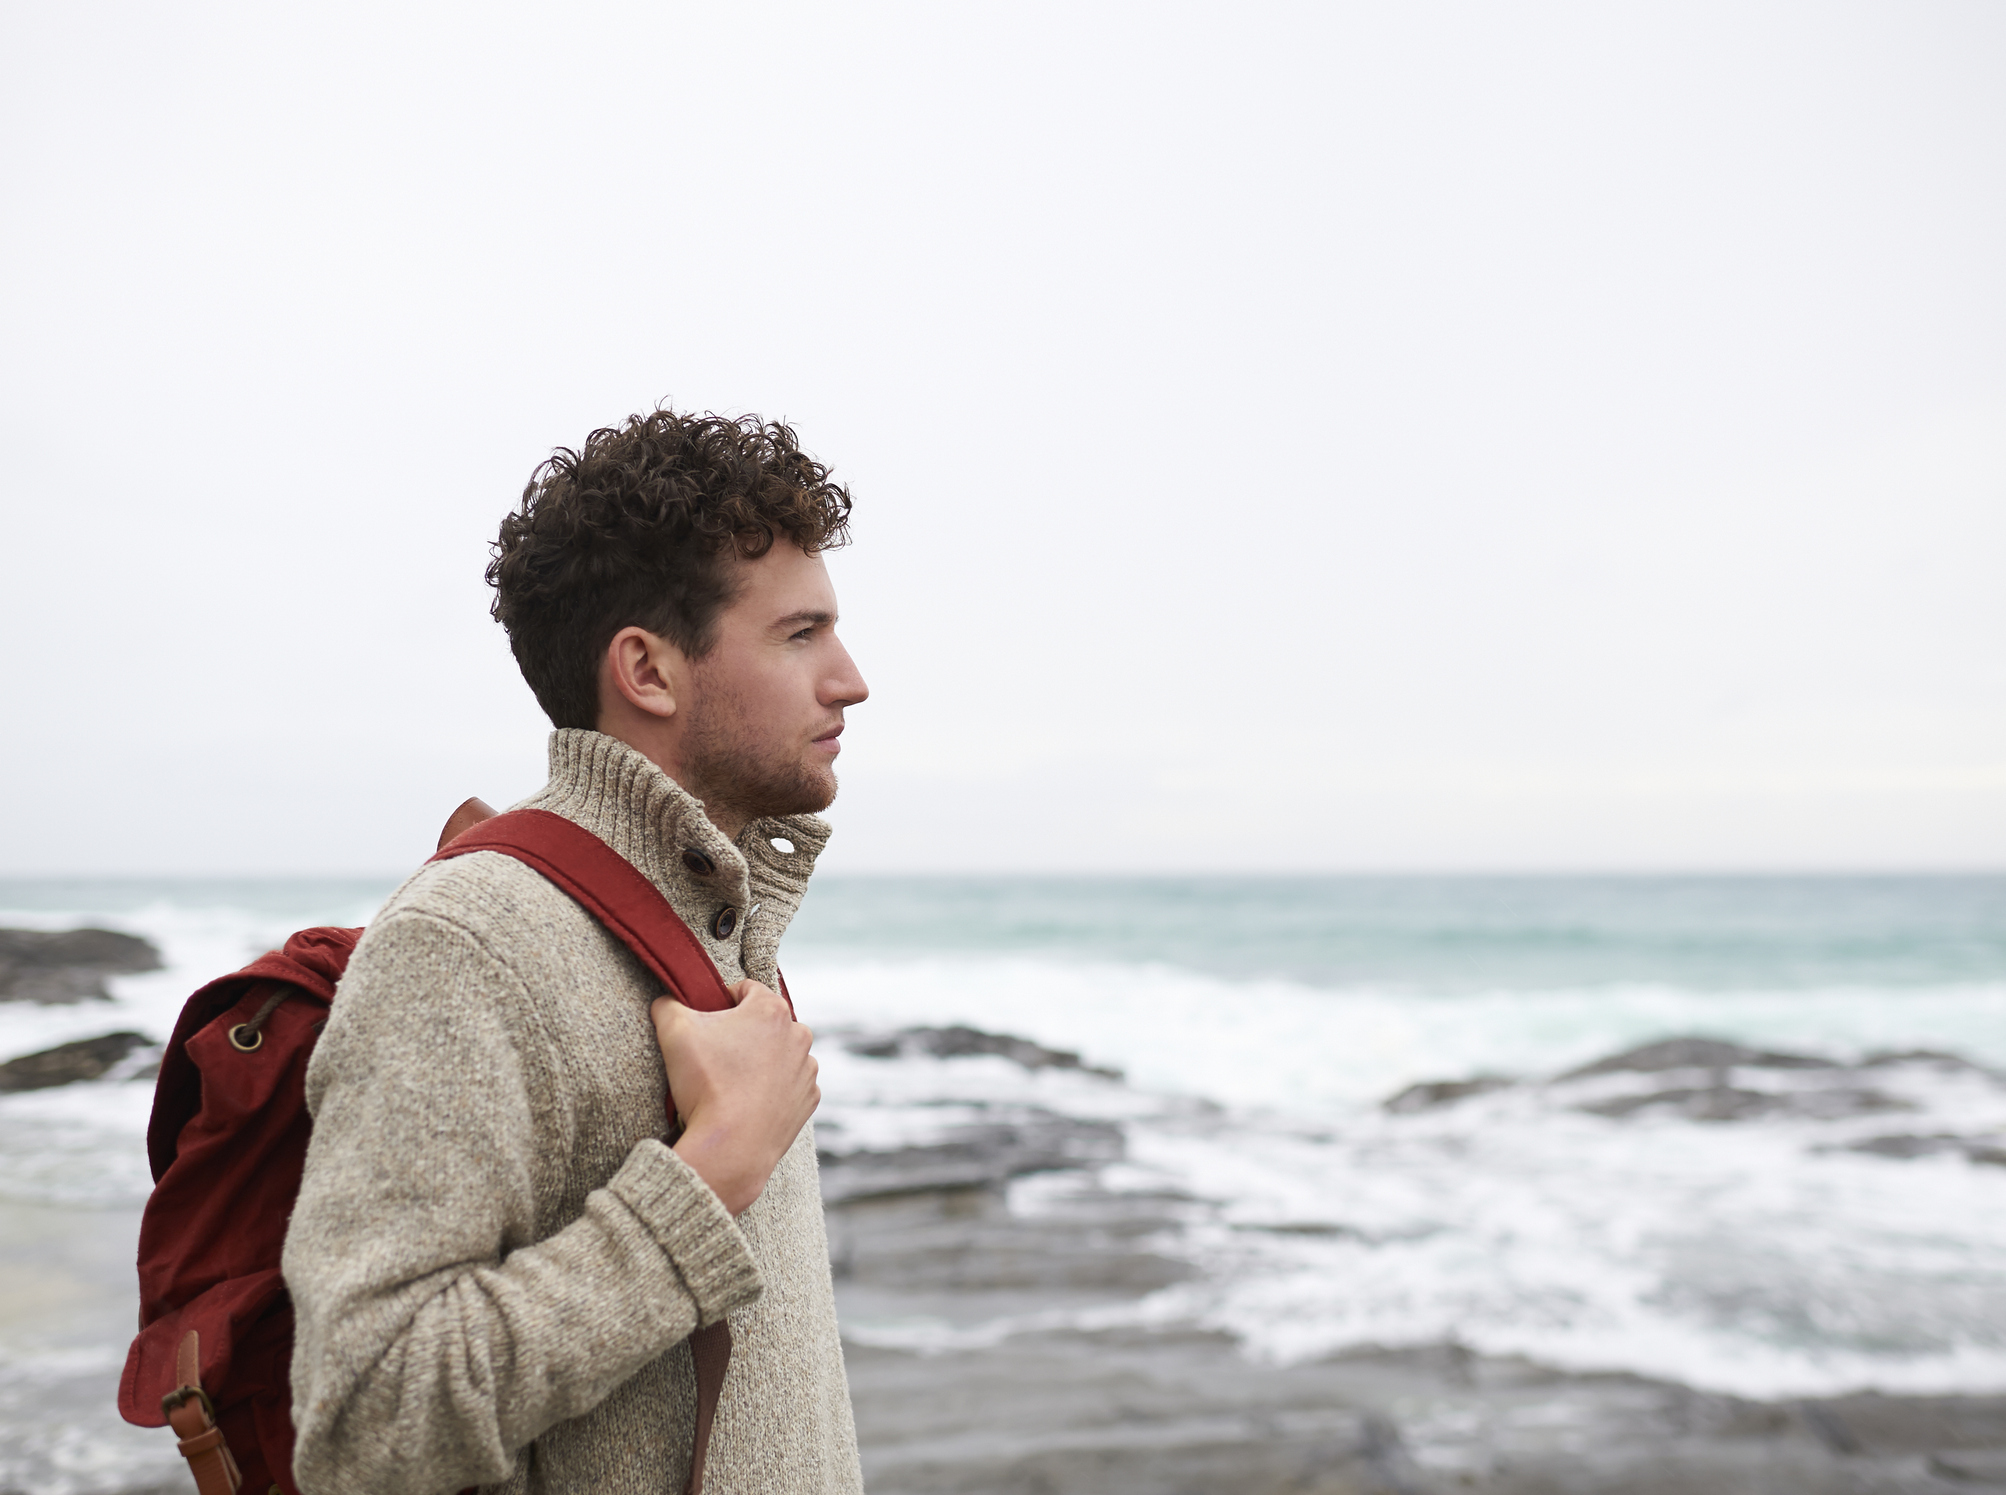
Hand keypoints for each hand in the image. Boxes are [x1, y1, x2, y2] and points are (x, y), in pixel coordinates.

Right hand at [654, 980, 818, 1214]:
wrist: (731, 1145)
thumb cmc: (706, 1084)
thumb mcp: (673, 1030)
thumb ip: (668, 1004)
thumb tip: (666, 1001)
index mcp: (772, 1010)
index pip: (745, 989)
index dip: (721, 1001)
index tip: (707, 1022)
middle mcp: (798, 1034)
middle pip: (765, 1022)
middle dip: (743, 1032)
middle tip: (716, 1055)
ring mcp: (807, 1069)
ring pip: (780, 1053)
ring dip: (761, 1060)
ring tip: (732, 1081)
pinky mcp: (808, 1099)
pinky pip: (789, 1085)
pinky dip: (773, 1089)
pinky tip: (750, 1100)